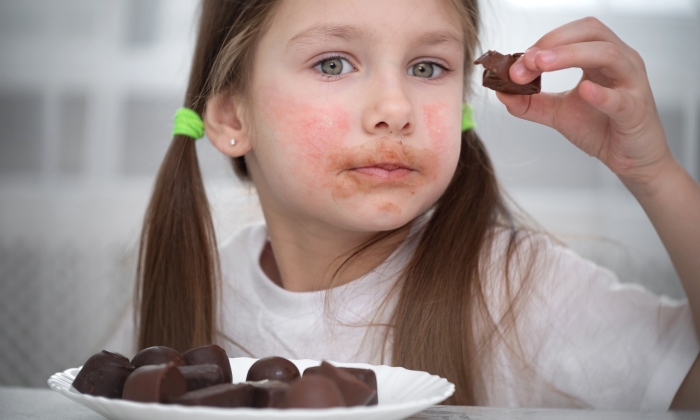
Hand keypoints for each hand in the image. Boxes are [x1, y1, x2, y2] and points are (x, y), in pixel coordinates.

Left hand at [496, 17, 674, 188]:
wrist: (630, 161)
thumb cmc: (601, 129)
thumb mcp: (557, 113)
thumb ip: (529, 103)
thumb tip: (500, 92)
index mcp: (601, 58)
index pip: (574, 33)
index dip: (545, 41)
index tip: (518, 62)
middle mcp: (621, 62)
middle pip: (591, 33)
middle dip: (554, 43)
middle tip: (526, 60)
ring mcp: (632, 84)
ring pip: (607, 54)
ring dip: (570, 55)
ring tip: (541, 65)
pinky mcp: (636, 112)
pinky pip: (621, 99)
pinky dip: (601, 93)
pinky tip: (583, 91)